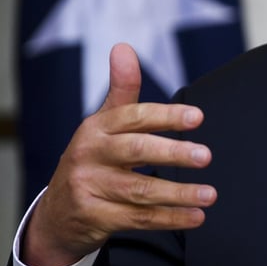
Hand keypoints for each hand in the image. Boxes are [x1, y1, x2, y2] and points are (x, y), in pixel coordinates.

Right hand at [21, 43, 216, 265]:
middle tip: (205, 156)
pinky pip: (138, 218)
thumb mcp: (102, 123)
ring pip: (140, 191)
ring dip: (178, 193)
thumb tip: (124, 47)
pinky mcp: (95, 218)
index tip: (197, 117)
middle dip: (172, 153)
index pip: (135, 117)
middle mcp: (90, 155)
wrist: (57, 214)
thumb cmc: (91, 159)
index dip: (167, 116)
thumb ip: (121, 88)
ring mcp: (89, 188)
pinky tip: (196, 216)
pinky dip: (170, 218)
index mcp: (96, 127)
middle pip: (135, 152)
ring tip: (209, 193)